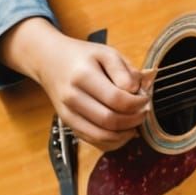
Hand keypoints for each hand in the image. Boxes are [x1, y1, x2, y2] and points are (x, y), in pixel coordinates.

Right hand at [32, 33, 151, 151]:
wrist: (50, 61)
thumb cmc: (82, 57)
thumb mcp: (106, 53)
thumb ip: (125, 70)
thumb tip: (138, 91)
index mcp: (83, 76)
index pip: (116, 98)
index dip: (137, 103)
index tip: (145, 98)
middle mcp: (72, 97)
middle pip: (109, 120)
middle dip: (133, 120)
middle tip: (143, 112)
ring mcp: (68, 113)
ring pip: (102, 136)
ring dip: (124, 134)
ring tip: (134, 123)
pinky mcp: (68, 124)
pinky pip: (93, 141)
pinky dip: (112, 141)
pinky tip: (122, 131)